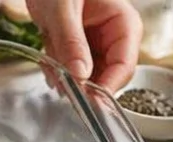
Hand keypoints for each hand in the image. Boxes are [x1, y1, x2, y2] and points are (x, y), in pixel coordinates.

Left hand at [28, 0, 142, 93]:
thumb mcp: (64, 8)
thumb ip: (71, 41)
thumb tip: (81, 75)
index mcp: (123, 22)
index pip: (124, 66)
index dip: (106, 88)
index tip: (86, 101)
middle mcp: (114, 37)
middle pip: (105, 78)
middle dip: (79, 82)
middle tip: (58, 76)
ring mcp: (97, 46)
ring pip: (85, 80)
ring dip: (64, 76)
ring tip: (50, 55)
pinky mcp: (80, 52)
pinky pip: (71, 74)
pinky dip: (57, 71)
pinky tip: (48, 55)